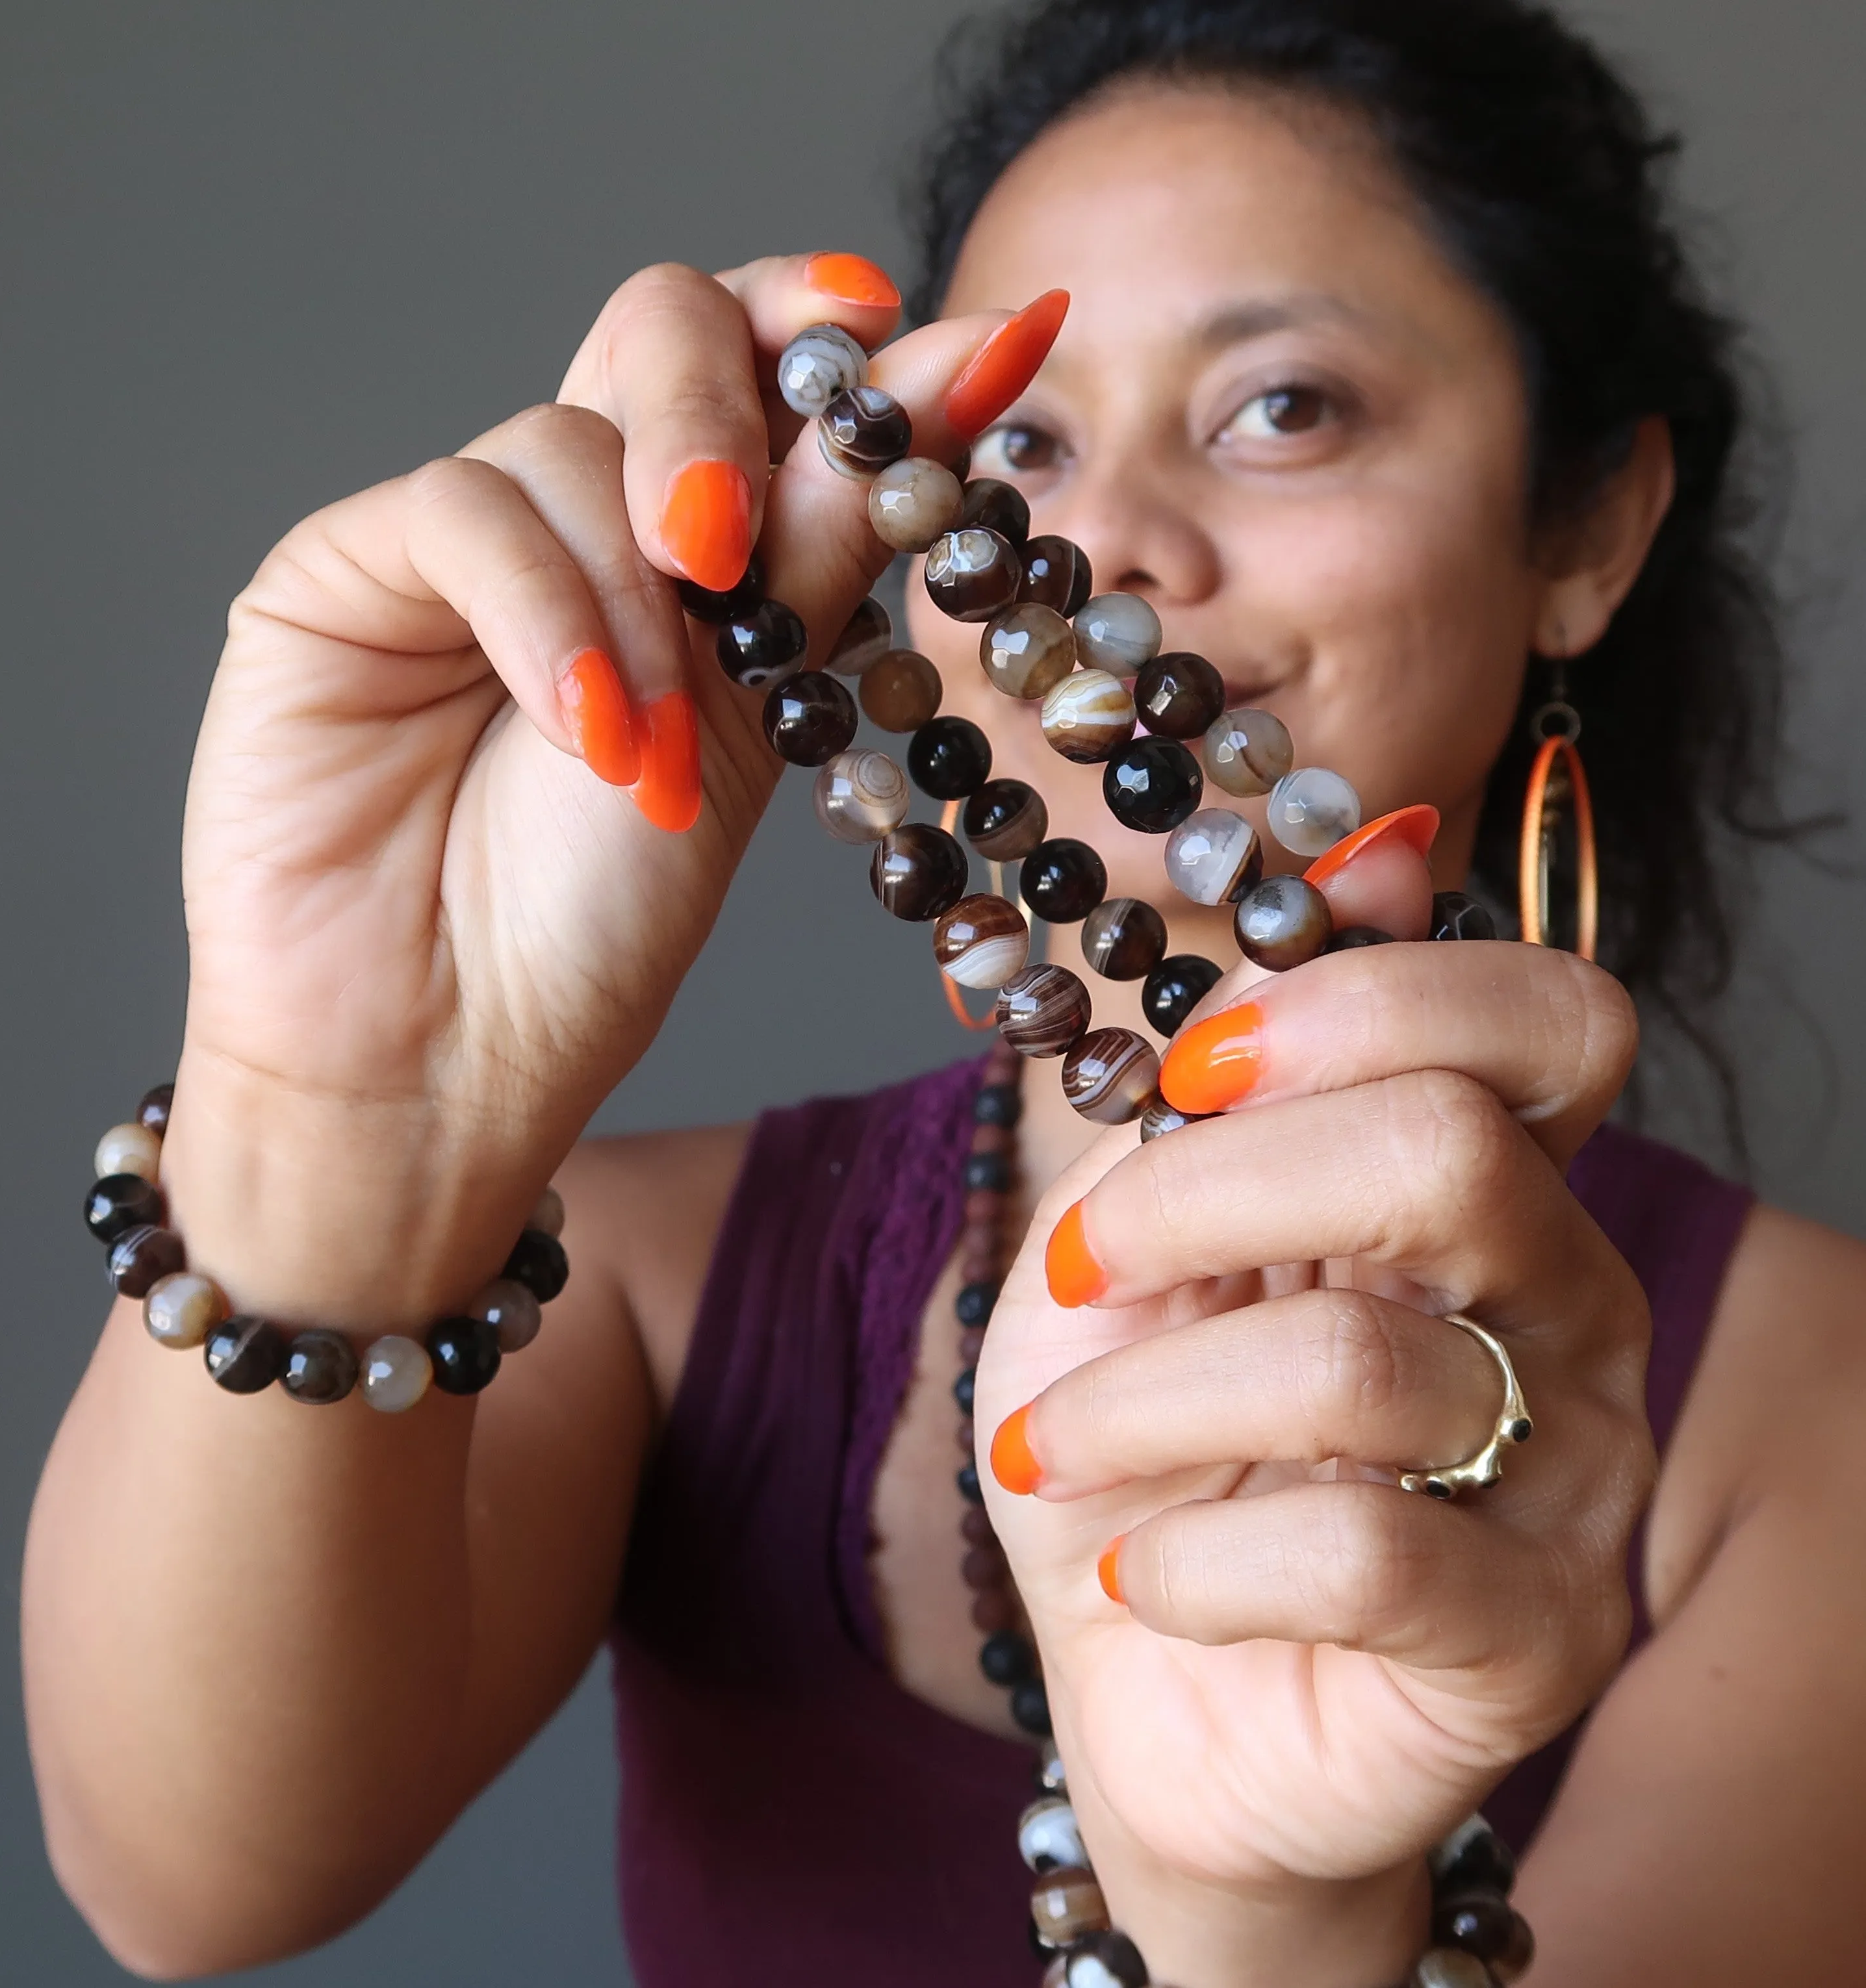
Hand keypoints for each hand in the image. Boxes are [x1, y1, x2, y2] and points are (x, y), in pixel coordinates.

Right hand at [163, 255, 1063, 1318]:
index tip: (912, 329)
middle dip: (721, 410)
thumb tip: (979, 350)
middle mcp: (584, 522)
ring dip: (635, 603)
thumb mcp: (754, 723)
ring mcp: (460, 542)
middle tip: (729, 540)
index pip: (763, 366)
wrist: (444, 1055)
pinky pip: (462, 513)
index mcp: (698, 555)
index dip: (830, 326)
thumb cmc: (595, 925)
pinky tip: (579, 730)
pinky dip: (545, 617)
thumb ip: (831, 541)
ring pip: (567, 438)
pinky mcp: (341, 573)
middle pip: (661, 328)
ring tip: (647, 752)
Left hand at [977, 841, 1649, 1982]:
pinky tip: (1137, 1573)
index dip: (1356, 1006)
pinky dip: (1189, 1555)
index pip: (1545, 1013)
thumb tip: (1378, 845)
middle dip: (1212, 1193)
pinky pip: (1364, 1556)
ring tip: (1052, 1450)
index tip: (1182, 1077)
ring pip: (1364, 1362)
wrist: (1144, 1685)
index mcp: (1487, 1178)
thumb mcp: (1145, 1231)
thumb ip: (1239, 1066)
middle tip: (1085, 1260)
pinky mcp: (1536, 1639)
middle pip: (1450, 1150)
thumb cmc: (1148, 1435)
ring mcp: (1575, 1475)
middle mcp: (1569, 1304)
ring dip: (1144, 1399)